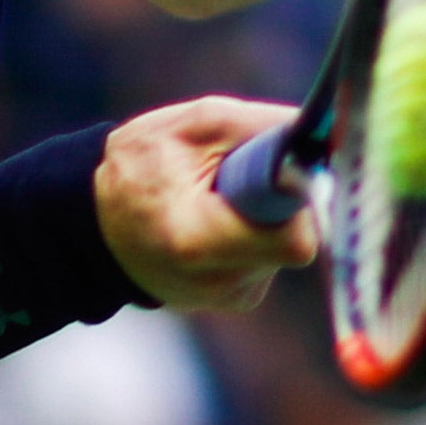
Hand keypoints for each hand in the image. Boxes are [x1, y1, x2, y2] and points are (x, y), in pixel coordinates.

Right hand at [95, 97, 317, 310]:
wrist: (96, 220)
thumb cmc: (142, 163)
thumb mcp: (195, 124)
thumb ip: (263, 128)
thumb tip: (328, 135)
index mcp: (197, 241)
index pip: (295, 238)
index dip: (298, 197)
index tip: (282, 167)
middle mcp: (218, 283)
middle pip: (294, 237)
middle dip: (280, 199)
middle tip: (237, 177)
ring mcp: (230, 297)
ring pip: (285, 244)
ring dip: (265, 213)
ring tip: (215, 200)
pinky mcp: (238, 300)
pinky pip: (271, 256)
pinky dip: (255, 232)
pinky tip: (216, 221)